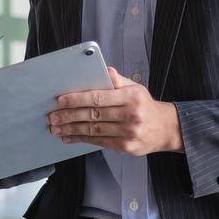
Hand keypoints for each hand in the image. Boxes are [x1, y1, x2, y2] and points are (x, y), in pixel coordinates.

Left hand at [47, 67, 182, 155]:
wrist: (166, 129)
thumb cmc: (145, 105)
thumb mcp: (136, 88)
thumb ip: (118, 81)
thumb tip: (106, 70)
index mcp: (131, 97)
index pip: (99, 97)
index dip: (78, 99)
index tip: (61, 100)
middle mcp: (131, 116)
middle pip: (94, 115)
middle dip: (69, 116)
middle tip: (52, 116)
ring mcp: (128, 134)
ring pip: (94, 130)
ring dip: (71, 129)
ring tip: (56, 128)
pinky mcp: (126, 148)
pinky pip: (99, 142)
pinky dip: (81, 139)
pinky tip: (69, 137)